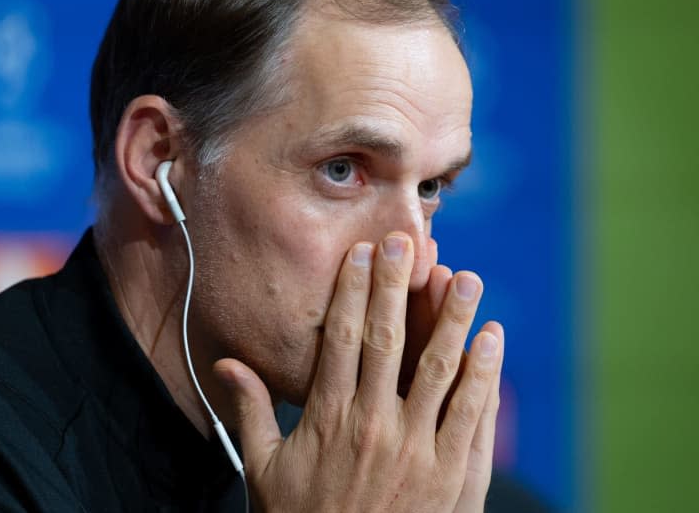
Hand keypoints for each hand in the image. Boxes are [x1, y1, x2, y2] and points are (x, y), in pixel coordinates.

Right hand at [215, 232, 503, 511]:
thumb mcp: (263, 470)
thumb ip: (250, 412)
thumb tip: (227, 365)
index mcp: (328, 418)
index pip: (342, 338)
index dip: (353, 291)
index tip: (364, 254)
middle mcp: (373, 425)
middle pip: (388, 340)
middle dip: (398, 286)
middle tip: (410, 243)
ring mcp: (418, 450)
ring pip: (439, 369)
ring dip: (453, 318)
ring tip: (465, 276)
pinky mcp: (454, 476)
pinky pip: (472, 414)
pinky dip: (484, 373)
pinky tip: (491, 337)